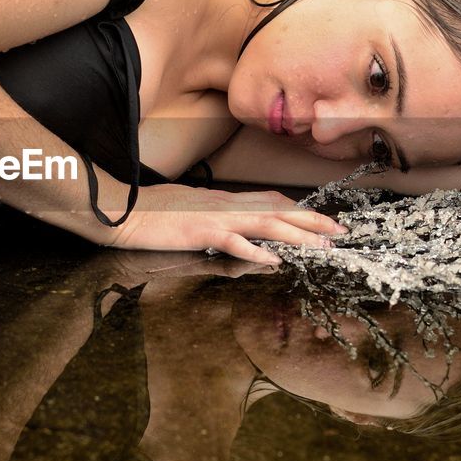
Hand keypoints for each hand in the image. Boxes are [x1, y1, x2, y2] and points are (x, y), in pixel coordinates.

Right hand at [104, 183, 346, 263]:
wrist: (122, 208)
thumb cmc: (150, 211)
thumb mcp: (188, 208)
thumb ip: (211, 214)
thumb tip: (227, 223)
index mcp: (222, 200)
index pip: (269, 200)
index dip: (298, 209)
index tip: (320, 219)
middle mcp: (225, 204)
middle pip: (277, 210)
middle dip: (311, 221)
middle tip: (339, 231)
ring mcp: (215, 217)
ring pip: (266, 224)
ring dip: (297, 235)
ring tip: (322, 246)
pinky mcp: (201, 232)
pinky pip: (234, 242)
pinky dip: (256, 252)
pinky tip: (274, 260)